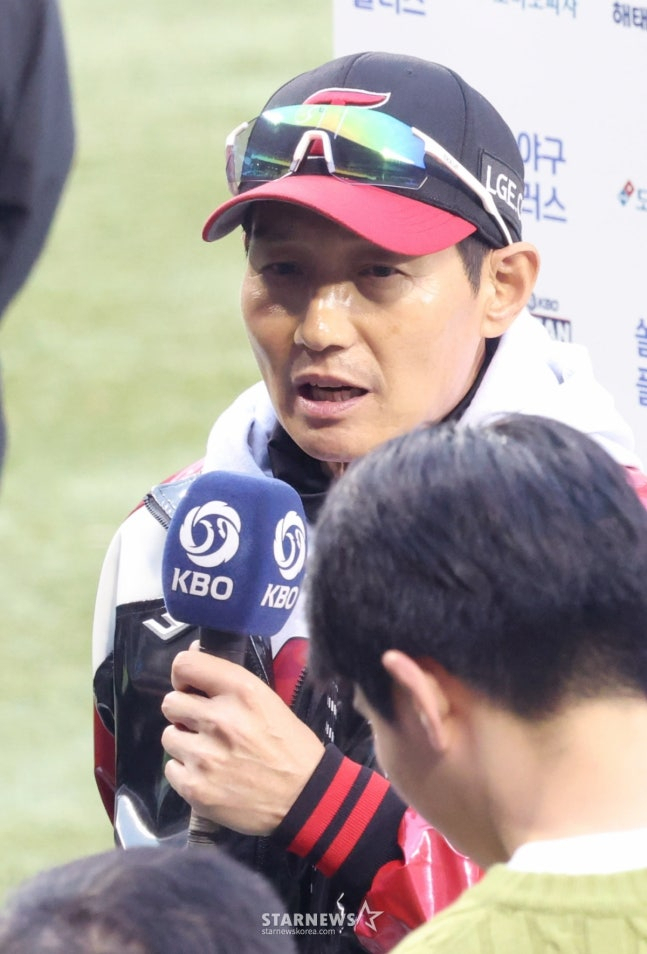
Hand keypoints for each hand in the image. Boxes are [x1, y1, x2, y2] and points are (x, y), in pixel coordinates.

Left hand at [161, 646, 324, 834]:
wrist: (304, 798)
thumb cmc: (290, 745)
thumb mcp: (267, 701)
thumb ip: (229, 682)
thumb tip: (193, 654)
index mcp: (241, 691)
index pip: (185, 664)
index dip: (184, 676)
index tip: (193, 688)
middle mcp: (219, 718)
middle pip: (170, 702)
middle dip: (185, 712)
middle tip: (203, 725)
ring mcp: (204, 755)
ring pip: (169, 736)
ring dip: (185, 742)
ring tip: (209, 753)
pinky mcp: (195, 787)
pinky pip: (170, 769)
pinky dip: (186, 771)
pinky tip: (208, 775)